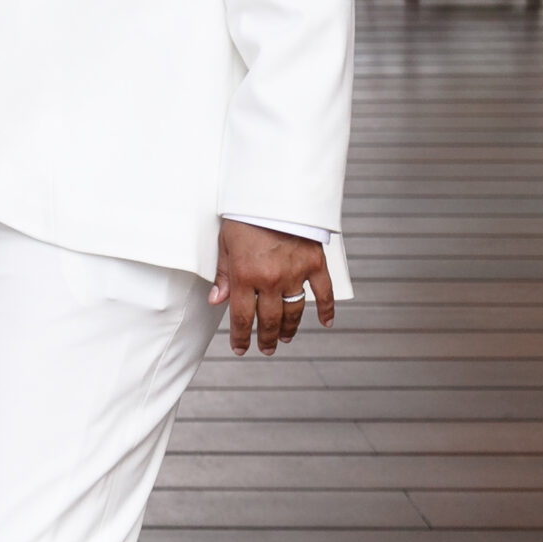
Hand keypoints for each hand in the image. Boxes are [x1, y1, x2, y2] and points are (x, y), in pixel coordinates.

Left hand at [209, 219, 333, 354]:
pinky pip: (323, 293)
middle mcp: (269, 280)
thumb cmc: (245, 214)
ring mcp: (294, 274)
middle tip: (265, 349)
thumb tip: (216, 300)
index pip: (241, 316)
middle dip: (265, 338)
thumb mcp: (224, 242)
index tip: (240, 348)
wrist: (273, 193)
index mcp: (244, 275)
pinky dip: (326, 310)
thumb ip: (222, 273)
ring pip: (293, 312)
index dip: (240, 336)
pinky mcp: (314, 264)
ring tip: (285, 338)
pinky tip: (326, 323)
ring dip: (289, 329)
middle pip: (268, 320)